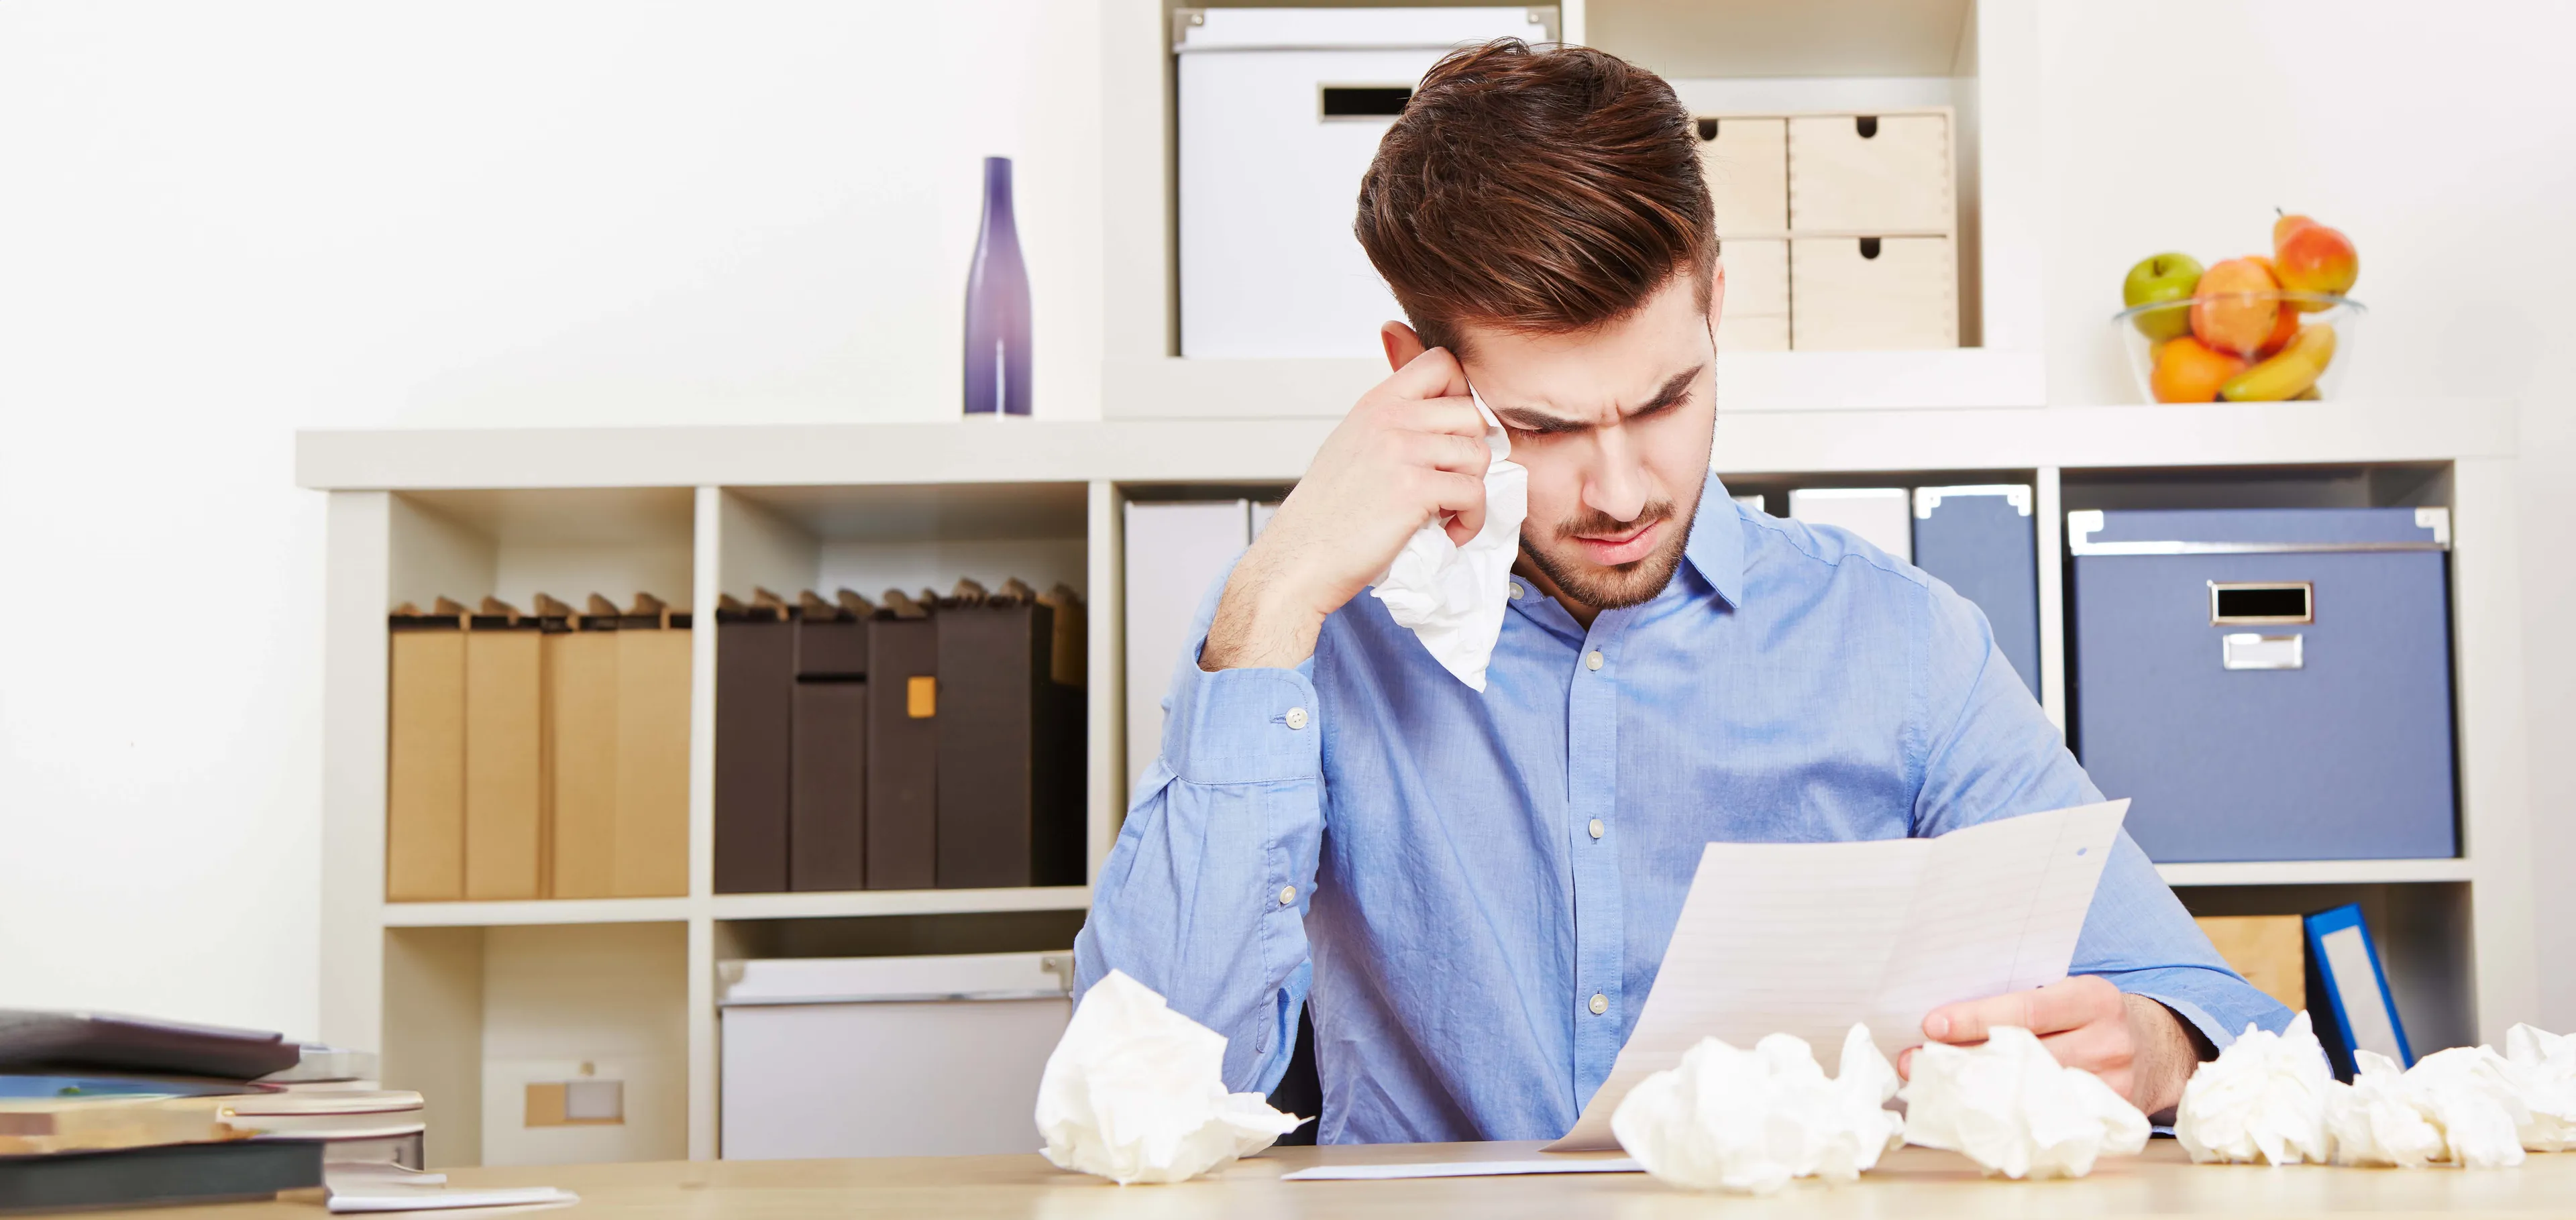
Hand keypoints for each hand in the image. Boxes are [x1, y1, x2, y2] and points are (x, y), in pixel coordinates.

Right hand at [1199, 344, 1492, 670]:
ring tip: (1447, 512)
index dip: (1461, 395)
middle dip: (1471, 453)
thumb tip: (1441, 411)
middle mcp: (1389, 418)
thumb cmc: (1327, 513)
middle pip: (1472, 414)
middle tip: (1450, 482)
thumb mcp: (1353, 444)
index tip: (1451, 435)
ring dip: (1472, 491)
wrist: (1298, 560)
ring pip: (1479, 455)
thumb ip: (1391, 421)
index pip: (1441, 363)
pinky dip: (1471, 519)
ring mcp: (1401, 451)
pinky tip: (1448, 532)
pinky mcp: (1414, 490)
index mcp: (1376, 403)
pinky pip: (1474, 493)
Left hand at [1897, 975, 2201, 1118]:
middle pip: (2025, 1054)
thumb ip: (2025, 1000)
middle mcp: (2107, 1041)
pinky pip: (2051, 1118)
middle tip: (1917, 1063)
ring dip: (1980, 1090)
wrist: (2161, 1047)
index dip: (1976, 1018)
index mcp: (2093, 998)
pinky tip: (1979, 1112)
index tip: (1932, 1024)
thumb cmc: (2095, 1014)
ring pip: (2034, 1091)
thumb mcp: (2071, 993)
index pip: (2026, 1008)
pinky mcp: (2110, 1116)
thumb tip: (1949, 1017)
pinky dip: (2012, 1115)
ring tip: (1937, 1088)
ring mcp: (2112, 1083)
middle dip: (1966, 1059)